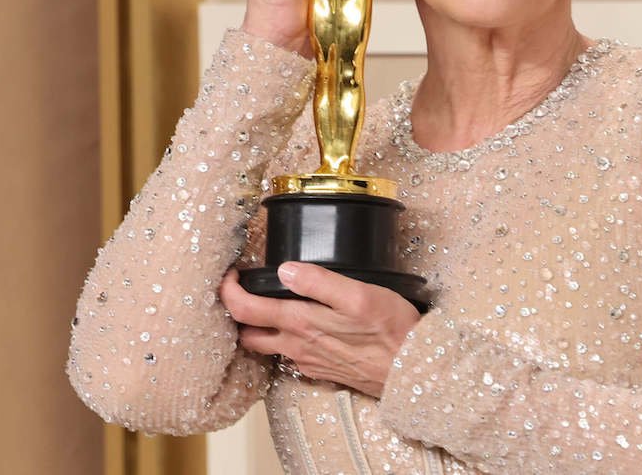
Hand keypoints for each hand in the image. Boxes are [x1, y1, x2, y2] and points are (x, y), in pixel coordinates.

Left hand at [220, 262, 420, 397]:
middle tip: (243, 289)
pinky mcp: (321, 369)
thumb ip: (320, 282)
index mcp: (300, 324)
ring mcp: (307, 362)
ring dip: (258, 328)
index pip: (244, 310)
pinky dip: (283, 338)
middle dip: (237, 312)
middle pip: (247, 334)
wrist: (412, 372)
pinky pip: (289, 355)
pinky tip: (300, 324)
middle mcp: (296, 347)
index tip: (232, 273)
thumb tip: (285, 270)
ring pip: (267, 347)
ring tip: (267, 303)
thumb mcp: (360, 296)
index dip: (229, 290)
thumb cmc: (392, 330)